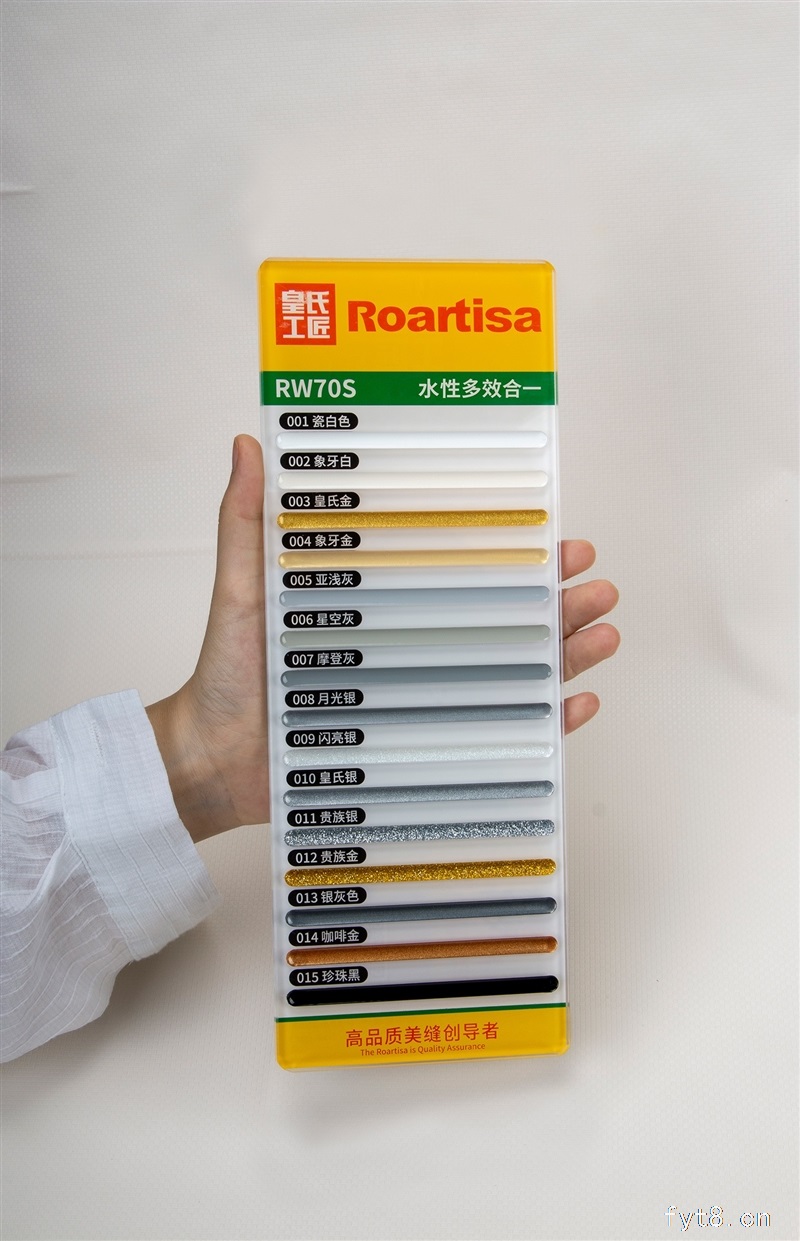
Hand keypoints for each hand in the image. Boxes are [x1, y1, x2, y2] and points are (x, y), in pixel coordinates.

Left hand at [147, 436, 619, 842]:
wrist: (212, 763)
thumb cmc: (224, 676)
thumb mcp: (240, 590)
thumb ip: (245, 522)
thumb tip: (248, 441)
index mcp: (380, 600)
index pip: (459, 568)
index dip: (513, 552)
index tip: (558, 535)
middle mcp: (409, 643)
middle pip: (499, 616)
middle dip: (557, 600)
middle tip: (596, 584)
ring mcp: (420, 695)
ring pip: (510, 669)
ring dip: (564, 652)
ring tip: (604, 633)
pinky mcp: (422, 746)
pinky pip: (497, 734)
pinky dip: (542, 721)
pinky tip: (578, 701)